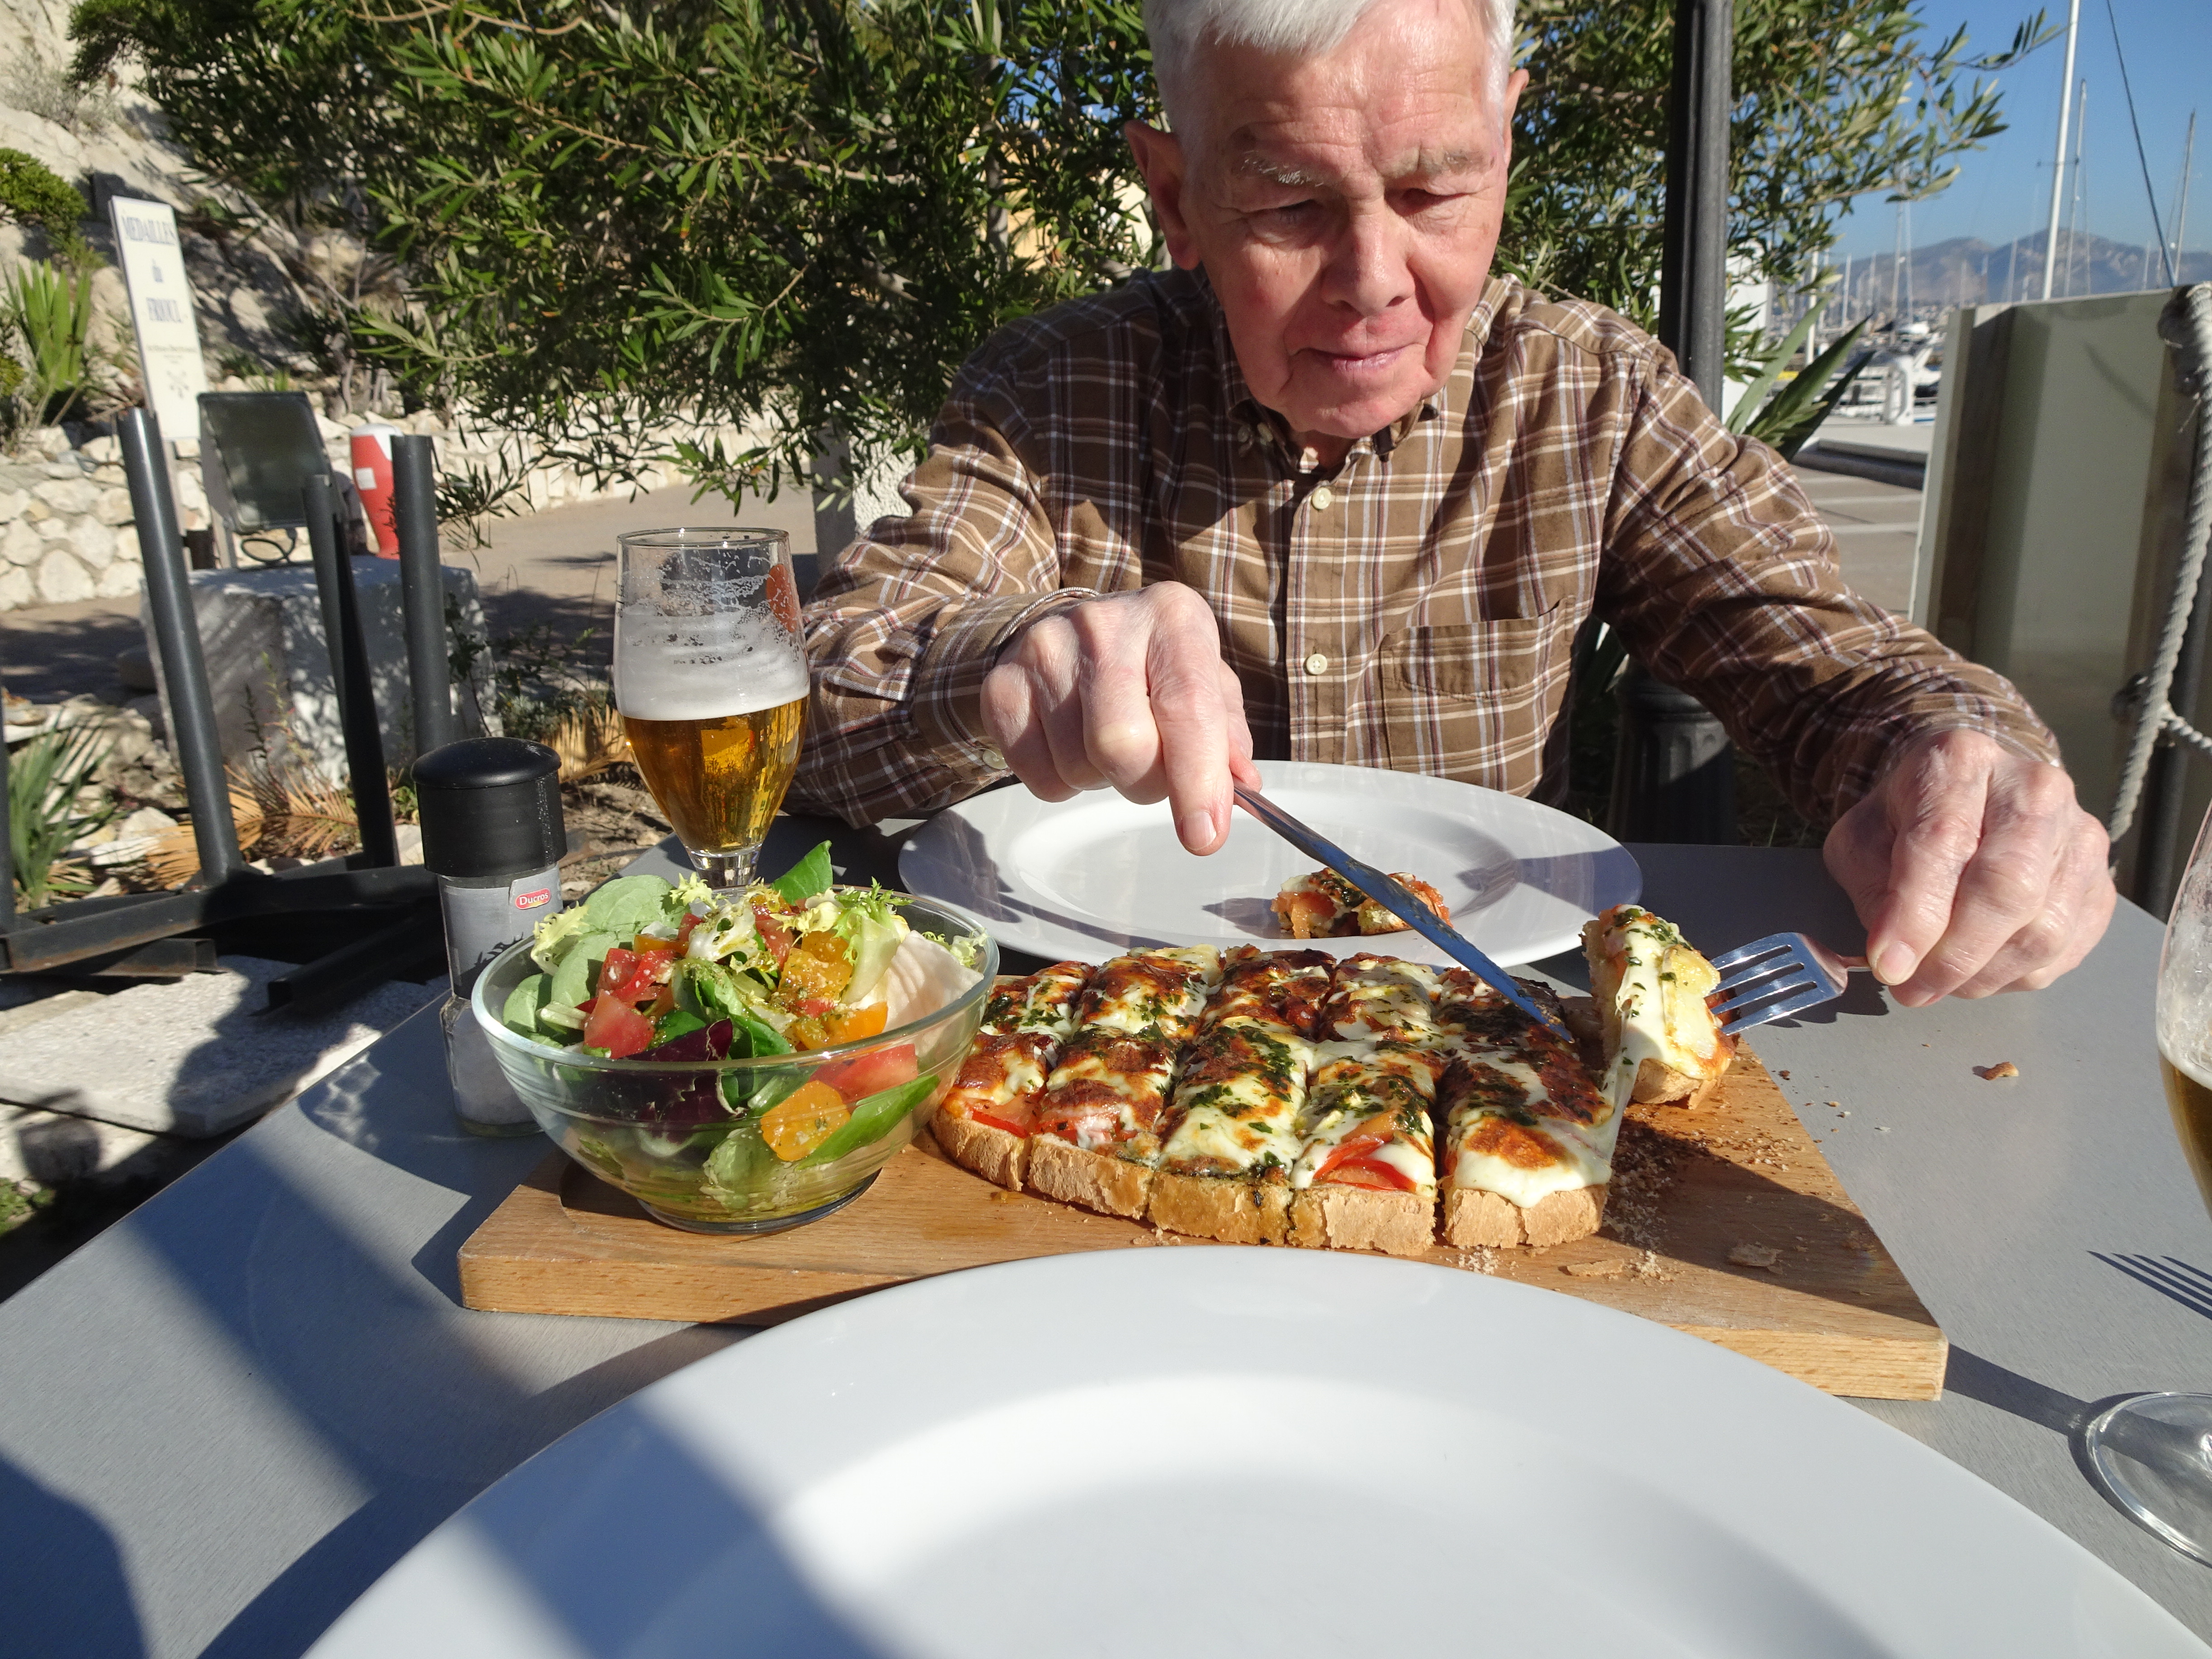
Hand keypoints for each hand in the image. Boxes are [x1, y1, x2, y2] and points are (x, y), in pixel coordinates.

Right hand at [979, 584, 1257, 854]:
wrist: (1071, 635)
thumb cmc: (1152, 667)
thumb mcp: (1204, 683)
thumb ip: (1227, 736)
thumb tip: (1241, 786)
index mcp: (1171, 618)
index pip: (1187, 708)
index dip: (1197, 780)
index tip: (1205, 837)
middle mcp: (1103, 624)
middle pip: (1121, 744)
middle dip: (1144, 783)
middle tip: (1150, 771)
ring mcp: (1043, 650)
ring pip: (1078, 765)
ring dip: (1103, 780)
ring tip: (1107, 746)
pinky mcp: (1001, 685)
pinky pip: (1035, 774)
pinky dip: (1061, 782)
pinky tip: (1072, 745)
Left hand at [1823, 728, 2114, 1004]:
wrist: (1970, 795)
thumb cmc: (1909, 817)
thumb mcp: (1863, 838)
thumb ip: (1873, 888)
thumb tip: (1895, 956)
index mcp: (1961, 762)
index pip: (1944, 841)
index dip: (1916, 915)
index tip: (1889, 966)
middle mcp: (2033, 790)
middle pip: (2008, 888)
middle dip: (1955, 955)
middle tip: (1913, 988)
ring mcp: (2079, 836)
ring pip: (2042, 929)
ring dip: (1984, 973)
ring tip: (1941, 980)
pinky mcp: (2100, 883)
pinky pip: (2066, 949)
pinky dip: (2018, 975)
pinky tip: (1983, 969)